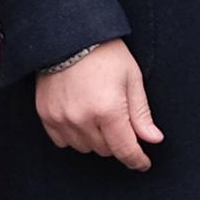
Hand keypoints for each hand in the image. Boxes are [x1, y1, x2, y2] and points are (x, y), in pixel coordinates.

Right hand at [37, 38, 160, 170]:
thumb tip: (153, 139)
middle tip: (120, 121)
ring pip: (84, 148)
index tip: (143, 163)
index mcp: (108, 110)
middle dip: (117, 142)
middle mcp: (82, 119)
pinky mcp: (46, 114)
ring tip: (99, 115)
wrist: (68, 35)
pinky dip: (74, 136)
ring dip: (95, 140)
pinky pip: (62, 141)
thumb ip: (141, 113)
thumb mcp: (132, 78)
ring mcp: (61, 118)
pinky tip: (81, 119)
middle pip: (105, 150)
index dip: (136, 160)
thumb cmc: (105, 53)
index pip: (125, 149)